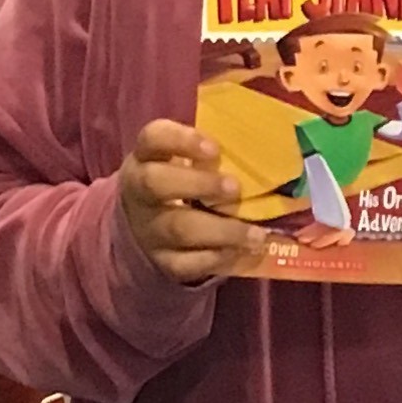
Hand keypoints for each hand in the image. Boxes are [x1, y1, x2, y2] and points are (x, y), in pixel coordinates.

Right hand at [119, 119, 263, 284]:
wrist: (144, 227)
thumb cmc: (177, 182)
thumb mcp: (181, 161)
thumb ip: (209, 154)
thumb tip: (261, 148)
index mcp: (145, 158)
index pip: (153, 138)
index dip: (181, 140)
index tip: (214, 148)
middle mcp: (140, 193)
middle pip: (156, 183)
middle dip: (199, 184)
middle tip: (235, 188)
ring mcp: (149, 230)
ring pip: (179, 229)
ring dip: (222, 230)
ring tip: (256, 233)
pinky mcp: (163, 261)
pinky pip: (189, 263)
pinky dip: (219, 258)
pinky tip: (243, 252)